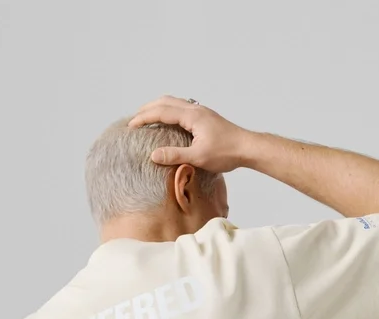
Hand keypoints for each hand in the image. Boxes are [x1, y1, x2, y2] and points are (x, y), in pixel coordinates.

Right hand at [127, 96, 250, 173]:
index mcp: (191, 116)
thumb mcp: (198, 157)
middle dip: (147, 109)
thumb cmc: (226, 153)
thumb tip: (153, 155)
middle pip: (165, 101)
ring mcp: (201, 111)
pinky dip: (168, 111)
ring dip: (158, 108)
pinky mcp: (205, 118)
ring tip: (147, 118)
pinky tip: (168, 122)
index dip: (143, 118)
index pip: (161, 112)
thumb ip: (175, 155)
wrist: (248, 148)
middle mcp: (195, 109)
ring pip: (174, 102)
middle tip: (134, 119)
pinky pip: (181, 108)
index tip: (130, 125)